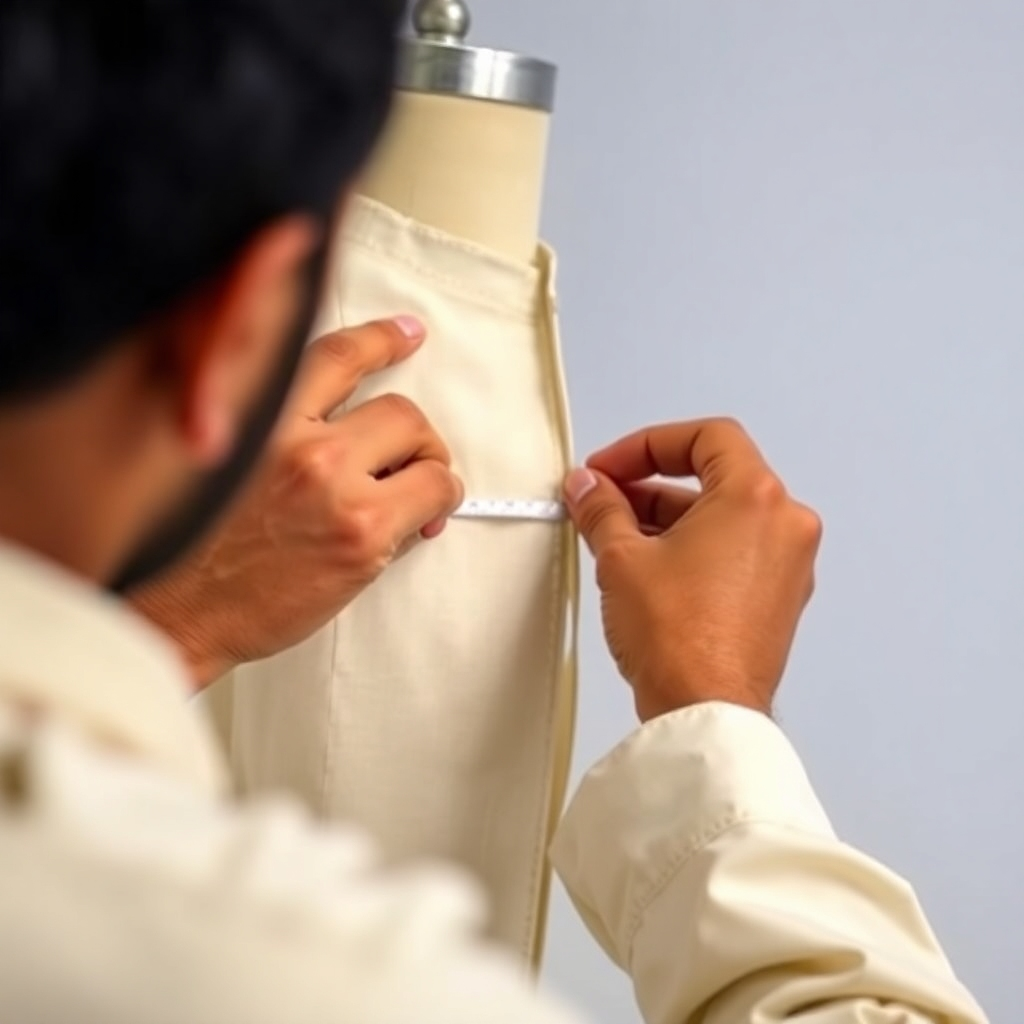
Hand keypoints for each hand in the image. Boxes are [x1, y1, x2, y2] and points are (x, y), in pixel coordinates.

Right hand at [131, 317, 462, 687]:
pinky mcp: (361, 534)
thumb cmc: (192, 546)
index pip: (338, 356)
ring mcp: (335, 489)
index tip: (406, 335)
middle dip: (415, 437)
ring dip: (432, 470)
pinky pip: (433, 498)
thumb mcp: (228, 457)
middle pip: (399, 409)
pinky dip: (439, 507)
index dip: (381, 341)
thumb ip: (288, 429)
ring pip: (424, 448)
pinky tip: (421, 525)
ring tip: (419, 497)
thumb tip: (358, 427)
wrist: (176, 613)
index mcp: (263, 415)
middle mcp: (300, 443)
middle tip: (412, 461)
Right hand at [564, 419, 821, 721]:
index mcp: (756, 498)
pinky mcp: (777, 600)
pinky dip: (693, 547)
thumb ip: (603, 508)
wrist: (706, 713)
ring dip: (667, 518)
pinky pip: (734, 551)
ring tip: (613, 535)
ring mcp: (787, 565)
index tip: (608, 468)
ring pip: (723, 517)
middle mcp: (784, 525)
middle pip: (714, 477)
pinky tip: (646, 566)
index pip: (705, 438)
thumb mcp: (622, 558)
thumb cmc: (679, 639)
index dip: (647, 445)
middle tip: (603, 499)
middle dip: (650, 483)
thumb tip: (589, 487)